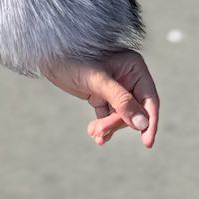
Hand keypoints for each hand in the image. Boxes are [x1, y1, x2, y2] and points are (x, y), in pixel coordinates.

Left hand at [38, 48, 159, 148]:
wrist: (49, 54)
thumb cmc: (74, 59)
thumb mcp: (99, 81)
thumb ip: (122, 101)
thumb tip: (143, 124)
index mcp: (133, 67)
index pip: (149, 99)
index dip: (150, 122)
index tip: (147, 143)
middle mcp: (127, 77)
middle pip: (134, 111)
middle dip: (118, 123)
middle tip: (101, 132)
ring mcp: (114, 87)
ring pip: (120, 116)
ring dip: (109, 126)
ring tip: (93, 132)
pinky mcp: (101, 94)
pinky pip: (108, 115)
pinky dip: (103, 125)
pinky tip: (95, 134)